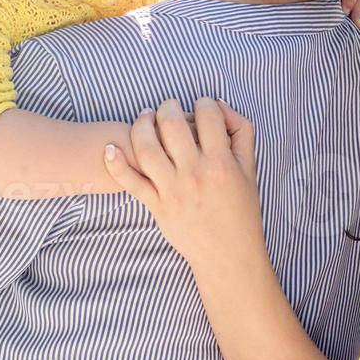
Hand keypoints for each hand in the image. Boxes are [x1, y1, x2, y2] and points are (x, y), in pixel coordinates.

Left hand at [104, 97, 262, 272]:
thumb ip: (240, 133)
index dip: (205, 104)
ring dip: (142, 125)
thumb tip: (220, 108)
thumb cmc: (241, 212)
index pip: (208, 115)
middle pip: (171, 124)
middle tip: (169, 108)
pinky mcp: (156, 206)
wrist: (228, 256)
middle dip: (169, 107)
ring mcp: (172, 190)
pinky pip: (131, 182)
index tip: (203, 109)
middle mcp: (195, 174)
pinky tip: (109, 148)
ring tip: (145, 118)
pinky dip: (116, 164)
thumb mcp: (250, 170)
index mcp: (221, 163)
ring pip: (147, 147)